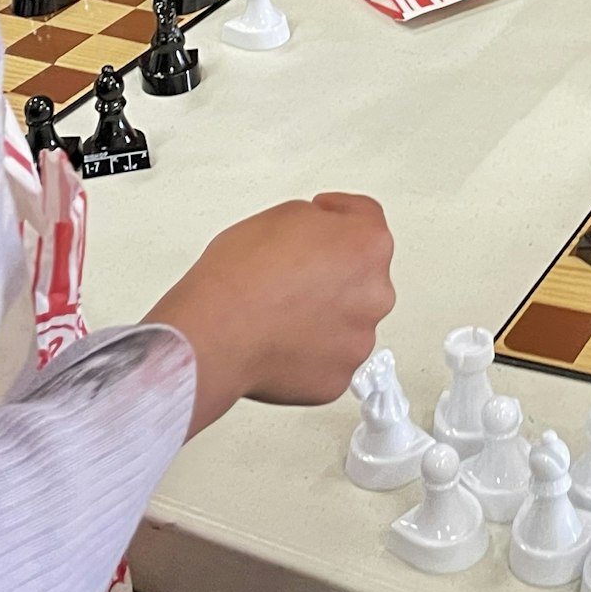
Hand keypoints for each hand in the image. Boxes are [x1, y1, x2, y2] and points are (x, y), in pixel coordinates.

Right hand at [145, 193, 394, 436]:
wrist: (216, 333)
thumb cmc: (240, 277)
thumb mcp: (284, 214)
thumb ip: (318, 221)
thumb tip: (317, 236)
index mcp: (367, 245)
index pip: (366, 217)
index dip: (339, 213)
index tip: (327, 215)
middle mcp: (375, 293)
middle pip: (361, 273)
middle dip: (335, 269)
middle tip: (297, 269)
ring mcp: (359, 340)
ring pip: (348, 319)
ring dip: (326, 313)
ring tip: (283, 310)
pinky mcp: (337, 378)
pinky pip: (330, 357)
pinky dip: (312, 350)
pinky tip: (282, 339)